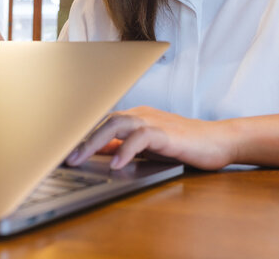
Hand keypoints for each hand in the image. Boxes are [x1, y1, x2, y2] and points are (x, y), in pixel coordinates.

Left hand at [65, 106, 233, 170]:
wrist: (219, 142)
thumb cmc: (184, 146)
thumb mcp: (147, 148)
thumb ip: (123, 147)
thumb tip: (96, 152)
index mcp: (136, 117)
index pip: (102, 122)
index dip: (80, 135)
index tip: (60, 149)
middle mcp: (142, 115)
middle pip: (104, 120)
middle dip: (81, 139)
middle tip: (64, 158)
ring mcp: (154, 122)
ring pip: (118, 124)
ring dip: (95, 141)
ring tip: (80, 158)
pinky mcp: (167, 134)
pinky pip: (142, 137)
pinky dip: (127, 149)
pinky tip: (118, 164)